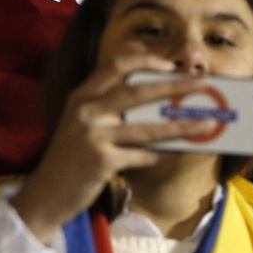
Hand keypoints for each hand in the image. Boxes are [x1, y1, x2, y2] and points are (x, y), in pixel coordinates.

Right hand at [10, 55, 211, 243]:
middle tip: (201, 84)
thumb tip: (153, 97)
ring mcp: (93, 136)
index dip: (144, 59)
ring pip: (147, 128)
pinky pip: (141, 156)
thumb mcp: (80, 123)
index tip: (168, 62)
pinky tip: (171, 154)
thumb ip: (105, 106)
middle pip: (137, 91)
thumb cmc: (70, 157)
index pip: (115, 65)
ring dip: (180, 126)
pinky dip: (158, 156)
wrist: (46, 194)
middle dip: (174, 86)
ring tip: (205, 123)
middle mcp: (86, 111)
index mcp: (82, 96)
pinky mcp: (102, 161)